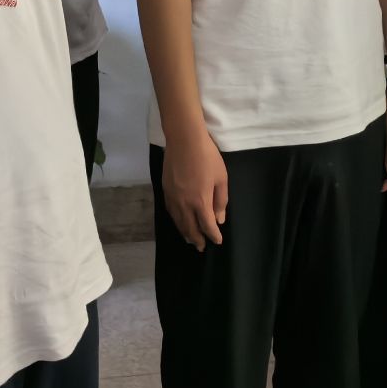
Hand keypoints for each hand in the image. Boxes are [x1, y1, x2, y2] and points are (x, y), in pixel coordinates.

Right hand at [162, 127, 227, 250]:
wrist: (184, 139)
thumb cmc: (207, 156)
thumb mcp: (221, 177)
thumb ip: (220, 201)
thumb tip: (219, 219)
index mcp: (200, 201)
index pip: (207, 225)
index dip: (213, 235)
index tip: (217, 241)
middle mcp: (184, 204)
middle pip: (190, 228)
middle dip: (197, 239)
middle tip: (201, 247)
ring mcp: (173, 197)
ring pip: (178, 222)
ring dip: (185, 233)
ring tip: (190, 239)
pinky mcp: (165, 190)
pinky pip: (170, 212)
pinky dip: (176, 221)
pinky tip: (179, 221)